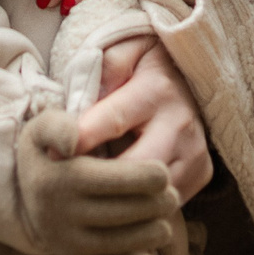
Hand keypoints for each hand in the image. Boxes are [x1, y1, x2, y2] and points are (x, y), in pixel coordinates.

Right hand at [14, 108, 177, 254]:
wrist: (28, 197)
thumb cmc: (50, 154)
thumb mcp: (43, 128)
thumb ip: (57, 125)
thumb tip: (73, 142)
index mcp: (60, 180)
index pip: (121, 179)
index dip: (152, 176)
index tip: (162, 173)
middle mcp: (61, 216)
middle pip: (131, 211)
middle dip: (161, 204)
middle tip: (171, 196)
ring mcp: (69, 244)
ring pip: (129, 242)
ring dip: (157, 232)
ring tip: (164, 220)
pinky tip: (153, 254)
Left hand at [77, 38, 212, 203]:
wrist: (196, 76)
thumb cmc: (147, 67)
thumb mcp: (125, 51)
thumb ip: (103, 68)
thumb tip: (80, 101)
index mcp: (156, 90)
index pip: (113, 120)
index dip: (80, 139)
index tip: (52, 153)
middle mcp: (180, 124)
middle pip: (134, 169)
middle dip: (100, 182)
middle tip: (70, 185)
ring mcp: (194, 153)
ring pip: (150, 194)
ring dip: (118, 197)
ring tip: (92, 192)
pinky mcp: (201, 174)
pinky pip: (163, 202)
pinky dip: (138, 203)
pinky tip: (119, 194)